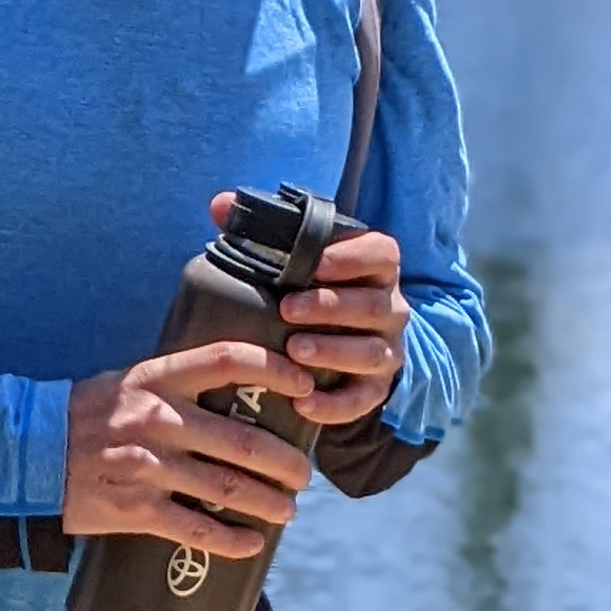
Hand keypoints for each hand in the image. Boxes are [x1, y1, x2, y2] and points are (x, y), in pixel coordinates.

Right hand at [64, 342, 315, 559]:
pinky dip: (231, 541)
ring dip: (268, 502)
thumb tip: (238, 393)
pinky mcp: (135, 510)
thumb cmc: (89, 412)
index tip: (305, 386)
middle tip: (304, 473)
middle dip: (284, 460)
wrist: (30, 452)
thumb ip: (179, 384)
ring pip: (226, 487)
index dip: (274, 369)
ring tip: (288, 509)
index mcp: (157, 377)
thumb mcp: (131, 380)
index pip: (227, 360)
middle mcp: (157, 418)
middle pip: (240, 438)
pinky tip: (252, 544)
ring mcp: (147, 466)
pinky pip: (195, 529)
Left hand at [210, 192, 408, 428]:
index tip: (315, 263)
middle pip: (372, 305)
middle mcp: (389, 307)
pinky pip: (364, 400)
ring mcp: (386, 350)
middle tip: (287, 309)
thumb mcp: (293, 253)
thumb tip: (220, 205)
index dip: (352, 256)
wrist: (339, 337)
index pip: (382, 253)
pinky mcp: (376, 388)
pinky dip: (336, 406)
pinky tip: (303, 404)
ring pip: (372, 352)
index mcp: (375, 267)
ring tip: (294, 351)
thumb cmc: (308, 284)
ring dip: (334, 352)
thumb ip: (260, 225)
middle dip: (330, 306)